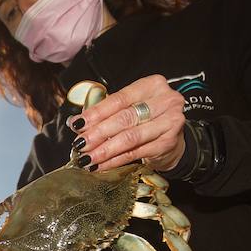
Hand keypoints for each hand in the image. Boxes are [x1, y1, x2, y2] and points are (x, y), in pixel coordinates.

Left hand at [69, 74, 185, 172]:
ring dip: (105, 149)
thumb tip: (76, 122)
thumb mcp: (131, 107)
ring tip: (87, 157)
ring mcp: (170, 122)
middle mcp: (165, 101)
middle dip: (98, 133)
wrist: (174, 139)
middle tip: (80, 143)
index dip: (96, 112)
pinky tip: (100, 164)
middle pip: (124, 118)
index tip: (77, 124)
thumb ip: (107, 112)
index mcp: (153, 85)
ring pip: (130, 137)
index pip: (119, 99)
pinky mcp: (168, 143)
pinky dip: (114, 160)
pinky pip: (135, 153)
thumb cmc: (148, 119)